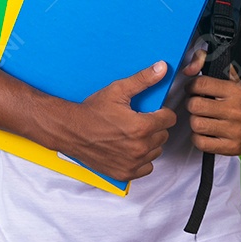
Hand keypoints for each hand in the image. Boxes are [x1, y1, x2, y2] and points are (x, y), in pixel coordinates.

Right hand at [65, 61, 176, 180]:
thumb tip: (162, 68)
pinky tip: (130, 149)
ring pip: (156, 151)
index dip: (162, 113)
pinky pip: (147, 167)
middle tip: (138, 121)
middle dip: (154, 127)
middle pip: (163, 136)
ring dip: (149, 143)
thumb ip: (143, 79)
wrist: (71, 130)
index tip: (152, 112)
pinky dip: (141, 160)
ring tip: (133, 134)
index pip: (169, 120)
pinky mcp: (125, 174)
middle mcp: (140, 148)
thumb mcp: (118, 90)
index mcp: (141, 127)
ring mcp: (133, 163)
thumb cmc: (92, 111)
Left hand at [183, 49, 240, 155]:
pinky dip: (198, 137)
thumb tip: (187, 69)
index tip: (193, 88)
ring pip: (196, 124)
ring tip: (203, 117)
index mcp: (236, 91)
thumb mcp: (229, 76)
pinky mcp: (232, 147)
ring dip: (195, 120)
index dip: (191, 86)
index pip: (200, 84)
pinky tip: (206, 131)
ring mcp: (235, 131)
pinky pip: (201, 143)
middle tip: (197, 103)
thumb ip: (205, 61)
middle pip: (195, 106)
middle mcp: (237, 112)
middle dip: (192, 103)